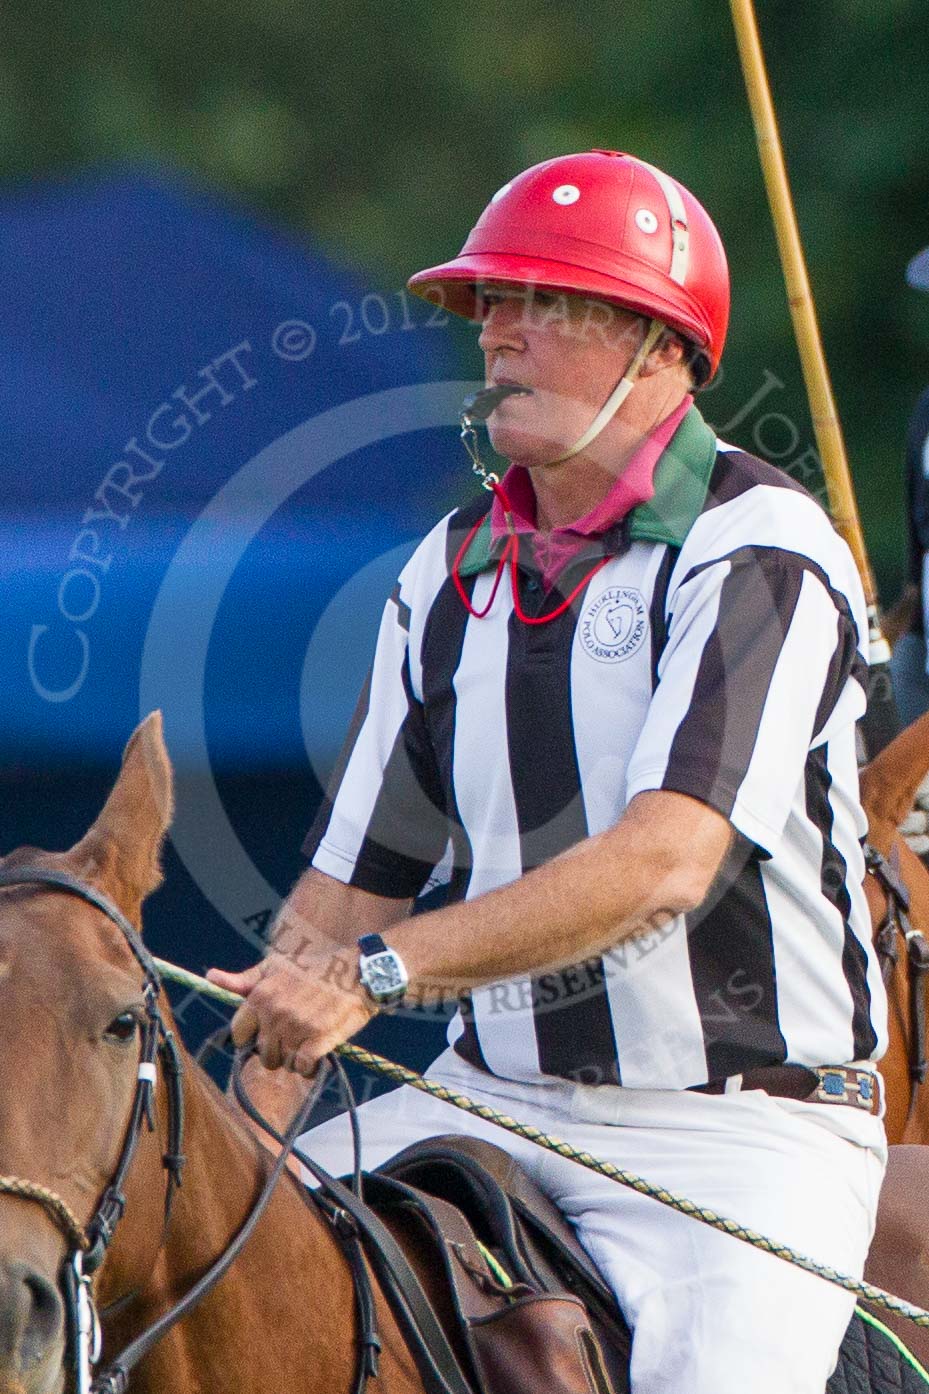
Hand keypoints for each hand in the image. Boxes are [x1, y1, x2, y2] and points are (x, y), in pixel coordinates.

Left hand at [206, 947, 377, 1076]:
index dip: (252, 1038)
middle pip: (262, 1055)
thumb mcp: (274, 968)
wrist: (357, 973)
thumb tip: (210, 977)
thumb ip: (242, 981)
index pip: (239, 1035)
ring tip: (307, 1041)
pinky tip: (318, 1053)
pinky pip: (304, 1067)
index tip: (267, 1034)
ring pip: (284, 1063)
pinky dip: (310, 1066)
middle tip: (294, 1036)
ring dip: (295, 1058)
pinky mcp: (318, 1039)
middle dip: (277, 1051)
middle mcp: (275, 1013)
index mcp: (260, 997)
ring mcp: (296, 1028)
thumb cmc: (313, 970)